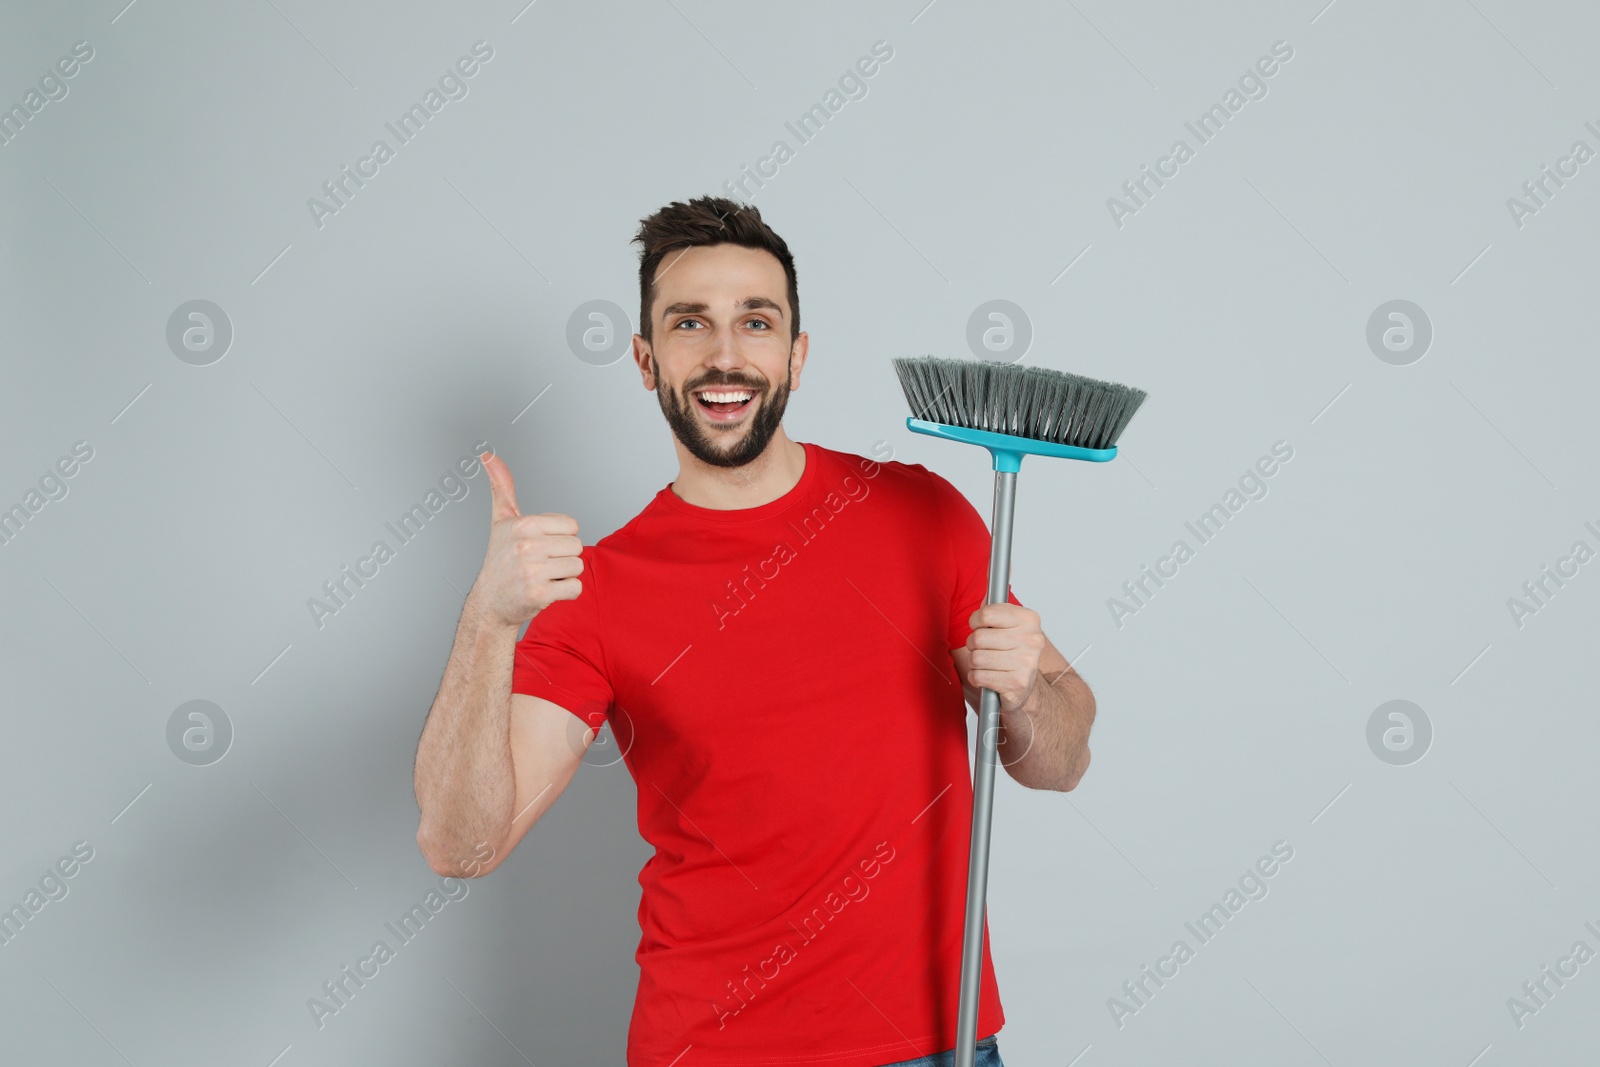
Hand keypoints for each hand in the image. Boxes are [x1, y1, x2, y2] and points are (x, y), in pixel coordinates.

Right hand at [469, 451, 583, 627]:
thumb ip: (502, 487)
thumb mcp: (501, 521)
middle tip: (539, 564)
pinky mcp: (539, 594)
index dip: (560, 538)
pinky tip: (546, 591)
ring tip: (542, 577)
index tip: (540, 546)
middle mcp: (526, 545)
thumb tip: (489, 456)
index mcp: (523, 524)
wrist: (490, 602)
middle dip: (563, 557)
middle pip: (577, 547)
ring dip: (564, 575)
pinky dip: (566, 592)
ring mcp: (532, 570)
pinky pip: (576, 588)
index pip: (572, 526)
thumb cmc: (500, 560)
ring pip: (578, 567)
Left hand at [962, 603, 1044, 713]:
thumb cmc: (1013, 652)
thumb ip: (994, 608)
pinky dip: (976, 678)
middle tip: (983, 648)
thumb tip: (987, 590)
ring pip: (976, 658)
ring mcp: (1026, 663)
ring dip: (975, 663)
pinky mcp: (1017, 684)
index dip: (975, 621)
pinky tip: (988, 677)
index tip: (979, 626)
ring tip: (986, 664)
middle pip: (978, 638)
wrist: (1026, 686)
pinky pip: (979, 676)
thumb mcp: (1008, 625)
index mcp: (1029, 620)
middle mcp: (1031, 640)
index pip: (987, 613)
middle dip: (973, 645)